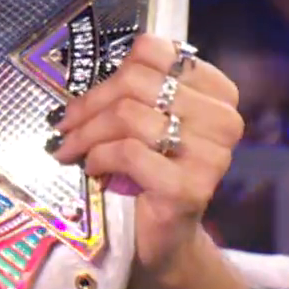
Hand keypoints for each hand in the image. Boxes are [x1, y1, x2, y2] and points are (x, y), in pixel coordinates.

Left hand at [51, 35, 245, 268]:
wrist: (161, 237)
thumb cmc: (148, 170)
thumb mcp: (143, 120)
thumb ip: (131, 90)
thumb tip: (81, 69)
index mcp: (217, 92)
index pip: (155, 51)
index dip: (113, 68)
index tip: (89, 91)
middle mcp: (223, 120)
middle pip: (137, 82)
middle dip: (89, 103)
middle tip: (64, 123)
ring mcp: (211, 156)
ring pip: (128, 116)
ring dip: (87, 133)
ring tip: (70, 147)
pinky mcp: (190, 188)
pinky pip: (128, 152)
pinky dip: (99, 157)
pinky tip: (92, 168)